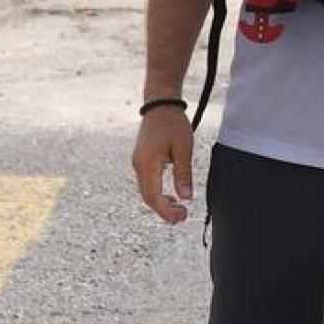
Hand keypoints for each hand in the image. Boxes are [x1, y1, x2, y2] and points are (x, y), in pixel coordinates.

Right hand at [131, 105, 194, 224]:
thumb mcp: (183, 148)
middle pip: (148, 196)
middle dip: (164, 210)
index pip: (154, 196)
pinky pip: (147, 182)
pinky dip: (158, 193)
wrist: (160, 105)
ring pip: (146, 190)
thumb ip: (183, 173)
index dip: (166, 211)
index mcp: (147, 164)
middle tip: (182, 218)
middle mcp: (138, 166)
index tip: (181, 218)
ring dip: (161, 203)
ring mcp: (138, 163)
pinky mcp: (141, 160)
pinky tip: (171, 196)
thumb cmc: (173, 124)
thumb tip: (186, 197)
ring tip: (179, 210)